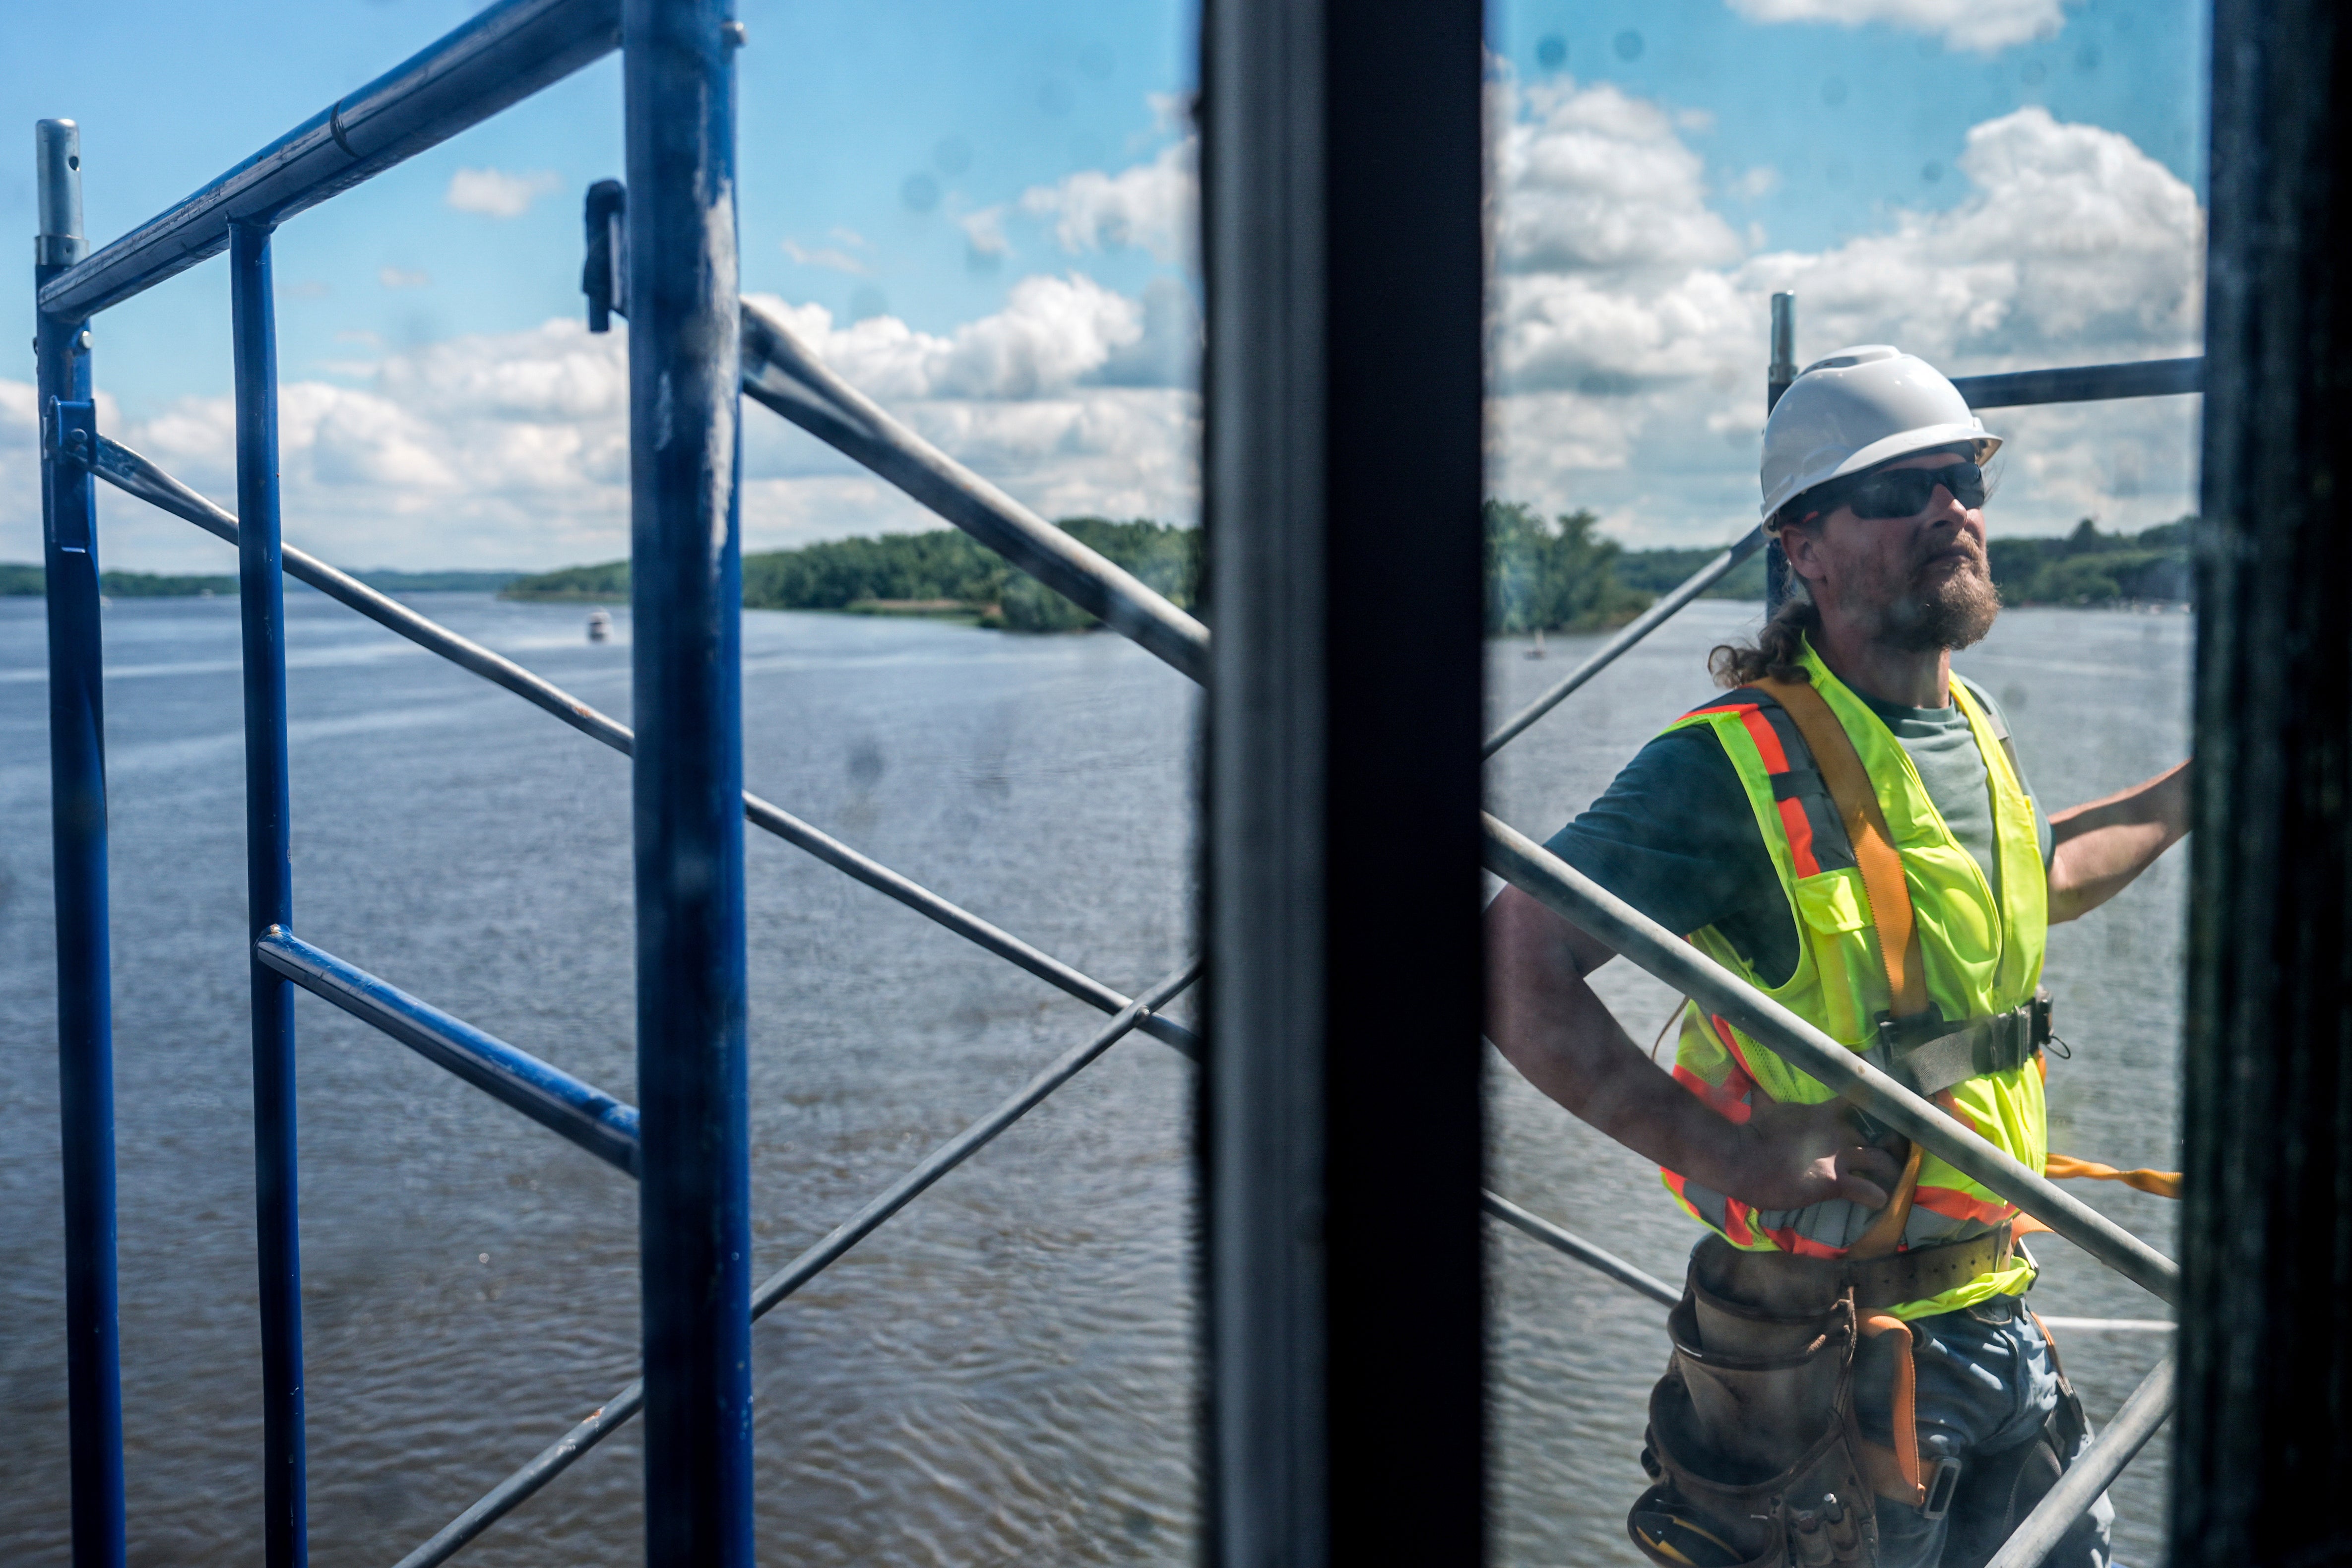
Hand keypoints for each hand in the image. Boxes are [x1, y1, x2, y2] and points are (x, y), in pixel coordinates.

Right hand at [1723, 1098, 1900, 1210]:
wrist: (1741, 1158)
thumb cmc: (1751, 1133)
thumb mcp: (1762, 1110)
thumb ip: (1767, 1099)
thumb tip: (1754, 1084)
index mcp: (1823, 1113)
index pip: (1860, 1097)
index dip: (1876, 1101)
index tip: (1887, 1104)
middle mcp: (1838, 1132)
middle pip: (1877, 1134)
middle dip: (1888, 1144)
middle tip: (1891, 1152)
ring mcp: (1838, 1157)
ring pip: (1881, 1161)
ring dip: (1891, 1170)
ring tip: (1895, 1179)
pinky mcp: (1834, 1183)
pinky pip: (1868, 1191)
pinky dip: (1876, 1197)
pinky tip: (1879, 1201)